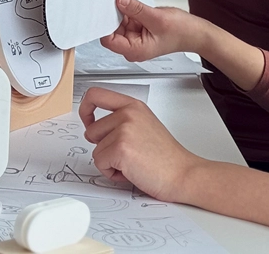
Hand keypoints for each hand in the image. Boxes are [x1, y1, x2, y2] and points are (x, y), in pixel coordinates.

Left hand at [79, 88, 204, 202]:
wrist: (182, 174)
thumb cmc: (166, 157)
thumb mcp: (145, 125)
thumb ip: (122, 120)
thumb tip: (95, 126)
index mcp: (133, 106)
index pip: (96, 94)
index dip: (86, 108)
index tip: (87, 120)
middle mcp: (128, 114)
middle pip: (91, 130)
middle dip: (103, 147)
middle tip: (125, 153)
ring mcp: (124, 130)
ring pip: (95, 150)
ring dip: (109, 162)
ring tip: (132, 163)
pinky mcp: (120, 149)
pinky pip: (100, 164)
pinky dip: (112, 173)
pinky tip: (131, 171)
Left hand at [101, 0, 203, 61]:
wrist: (195, 33)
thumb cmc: (181, 32)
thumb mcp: (156, 17)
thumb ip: (135, 8)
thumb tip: (119, 0)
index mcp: (135, 50)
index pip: (108, 39)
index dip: (105, 24)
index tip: (104, 9)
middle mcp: (132, 48)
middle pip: (111, 30)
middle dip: (114, 16)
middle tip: (118, 1)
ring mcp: (134, 39)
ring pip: (118, 23)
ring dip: (122, 13)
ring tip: (133, 5)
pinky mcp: (137, 31)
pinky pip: (126, 20)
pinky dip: (128, 12)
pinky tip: (135, 7)